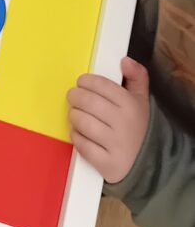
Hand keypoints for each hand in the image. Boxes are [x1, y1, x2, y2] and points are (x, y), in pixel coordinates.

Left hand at [68, 58, 150, 182]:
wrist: (151, 165)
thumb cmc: (139, 127)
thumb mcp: (141, 100)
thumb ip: (136, 77)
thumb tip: (125, 61)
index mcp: (130, 105)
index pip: (98, 84)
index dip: (85, 81)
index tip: (82, 84)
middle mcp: (123, 123)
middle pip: (85, 101)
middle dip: (75, 97)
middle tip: (75, 98)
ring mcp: (115, 145)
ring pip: (80, 121)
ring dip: (74, 116)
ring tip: (78, 116)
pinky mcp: (107, 164)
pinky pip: (81, 144)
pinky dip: (76, 137)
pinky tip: (81, 134)